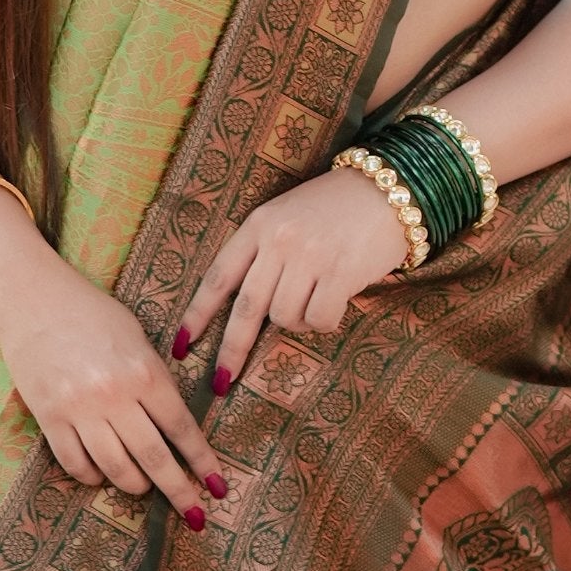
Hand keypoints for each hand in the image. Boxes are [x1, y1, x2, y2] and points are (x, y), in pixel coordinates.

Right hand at [0, 216, 231, 518]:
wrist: (30, 296)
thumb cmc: (89, 311)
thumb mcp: (136, 337)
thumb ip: (154, 379)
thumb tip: (173, 424)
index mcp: (143, 372)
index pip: (181, 428)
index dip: (201, 461)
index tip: (217, 486)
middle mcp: (114, 396)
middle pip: (154, 458)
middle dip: (179, 491)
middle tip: (194, 515)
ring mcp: (78, 410)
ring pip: (115, 468)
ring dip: (135, 485)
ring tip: (144, 488)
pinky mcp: (48, 418)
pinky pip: (75, 463)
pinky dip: (92, 476)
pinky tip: (101, 475)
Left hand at [176, 166, 413, 386]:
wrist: (389, 188)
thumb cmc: (336, 207)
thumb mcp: (287, 216)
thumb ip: (264, 253)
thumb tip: (249, 312)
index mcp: (258, 224)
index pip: (219, 276)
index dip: (197, 314)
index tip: (181, 344)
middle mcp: (279, 240)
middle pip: (246, 308)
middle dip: (231, 350)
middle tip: (220, 382)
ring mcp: (309, 256)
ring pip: (285, 317)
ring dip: (298, 322)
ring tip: (317, 298)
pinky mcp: (340, 272)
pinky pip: (319, 319)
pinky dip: (325, 321)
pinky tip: (337, 301)